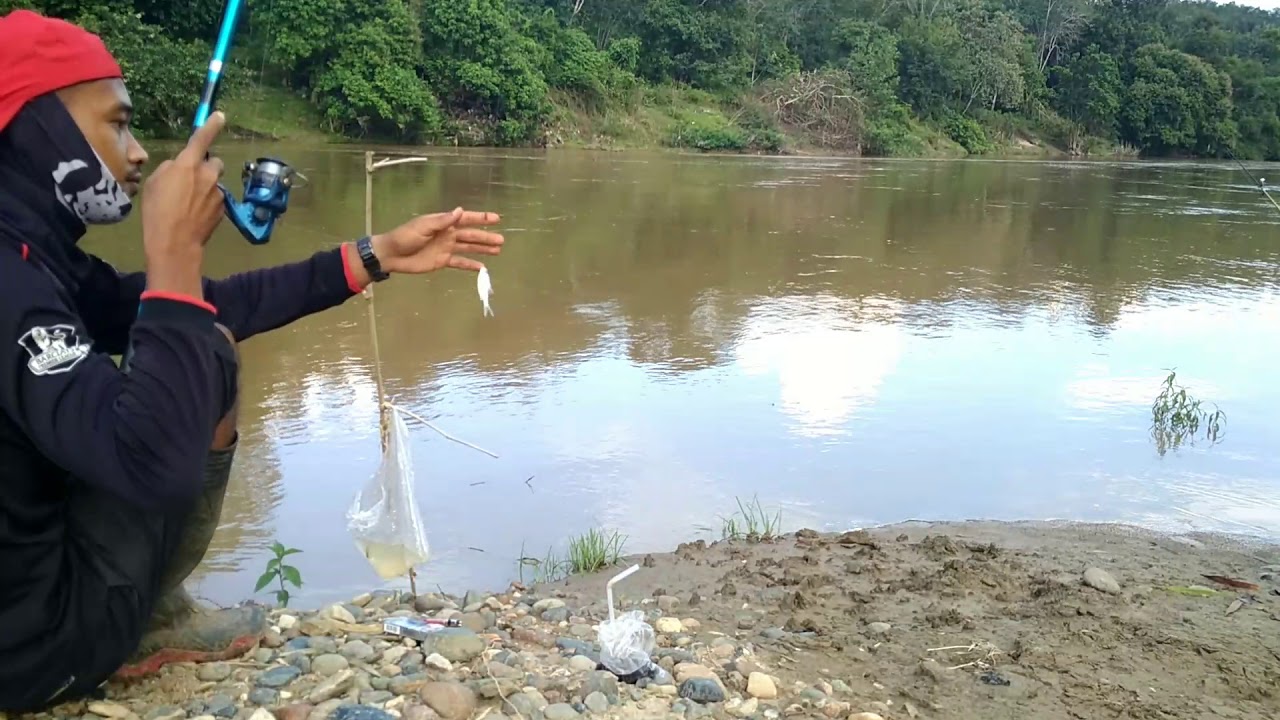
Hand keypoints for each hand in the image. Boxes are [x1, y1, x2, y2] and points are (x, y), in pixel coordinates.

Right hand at [141, 111, 226, 296]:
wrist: (175, 243)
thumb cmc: (157, 211)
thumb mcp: (154, 183)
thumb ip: (170, 169)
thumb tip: (180, 167)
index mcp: (188, 164)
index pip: (202, 139)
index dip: (211, 125)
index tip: (220, 116)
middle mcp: (208, 175)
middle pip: (214, 163)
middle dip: (205, 168)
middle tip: (190, 181)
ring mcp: (218, 193)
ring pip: (214, 183)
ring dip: (206, 187)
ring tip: (189, 204)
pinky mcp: (223, 209)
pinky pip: (216, 199)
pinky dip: (208, 203)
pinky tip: (195, 215)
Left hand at [372, 207, 503, 274]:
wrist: (392, 255)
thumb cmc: (405, 237)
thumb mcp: (423, 226)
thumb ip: (442, 220)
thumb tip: (460, 211)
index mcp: (444, 223)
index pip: (466, 219)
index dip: (481, 218)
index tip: (495, 218)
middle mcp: (448, 234)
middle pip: (471, 235)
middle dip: (486, 237)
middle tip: (502, 240)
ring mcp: (446, 248)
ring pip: (469, 247)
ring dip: (483, 249)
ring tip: (497, 250)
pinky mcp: (442, 261)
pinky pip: (460, 262)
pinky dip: (470, 265)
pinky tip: (482, 268)